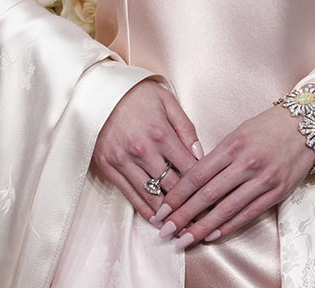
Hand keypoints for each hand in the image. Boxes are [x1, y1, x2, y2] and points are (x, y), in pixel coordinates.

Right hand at [92, 80, 202, 220]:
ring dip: (168, 212)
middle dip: (190, 203)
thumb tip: (201, 154)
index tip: (215, 196)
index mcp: (161, 133)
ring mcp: (123, 161)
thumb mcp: (168, 101)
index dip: (204, 185)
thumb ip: (186, 128)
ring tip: (183, 224)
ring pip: (151, 195)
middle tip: (204, 217)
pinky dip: (145, 210)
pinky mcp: (108, 167)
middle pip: (172, 186)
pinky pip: (130, 195)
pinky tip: (157, 219)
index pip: (189, 168)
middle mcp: (142, 150)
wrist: (99, 91)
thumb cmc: (138, 94)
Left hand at [152, 101, 314, 247]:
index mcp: (233, 145)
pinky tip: (212, 235)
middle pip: (207, 195)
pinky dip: (228, 227)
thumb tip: (195, 181)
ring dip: (202, 228)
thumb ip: (219, 156)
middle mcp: (247, 163)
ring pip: (226, 209)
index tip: (162, 209)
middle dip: (183, 216)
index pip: (197, 175)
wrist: (309, 123)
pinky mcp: (278, 191)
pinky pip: (248, 214)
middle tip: (165, 230)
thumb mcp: (240, 132)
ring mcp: (264, 179)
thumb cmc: (270, 126)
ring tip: (184, 239)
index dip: (177, 195)